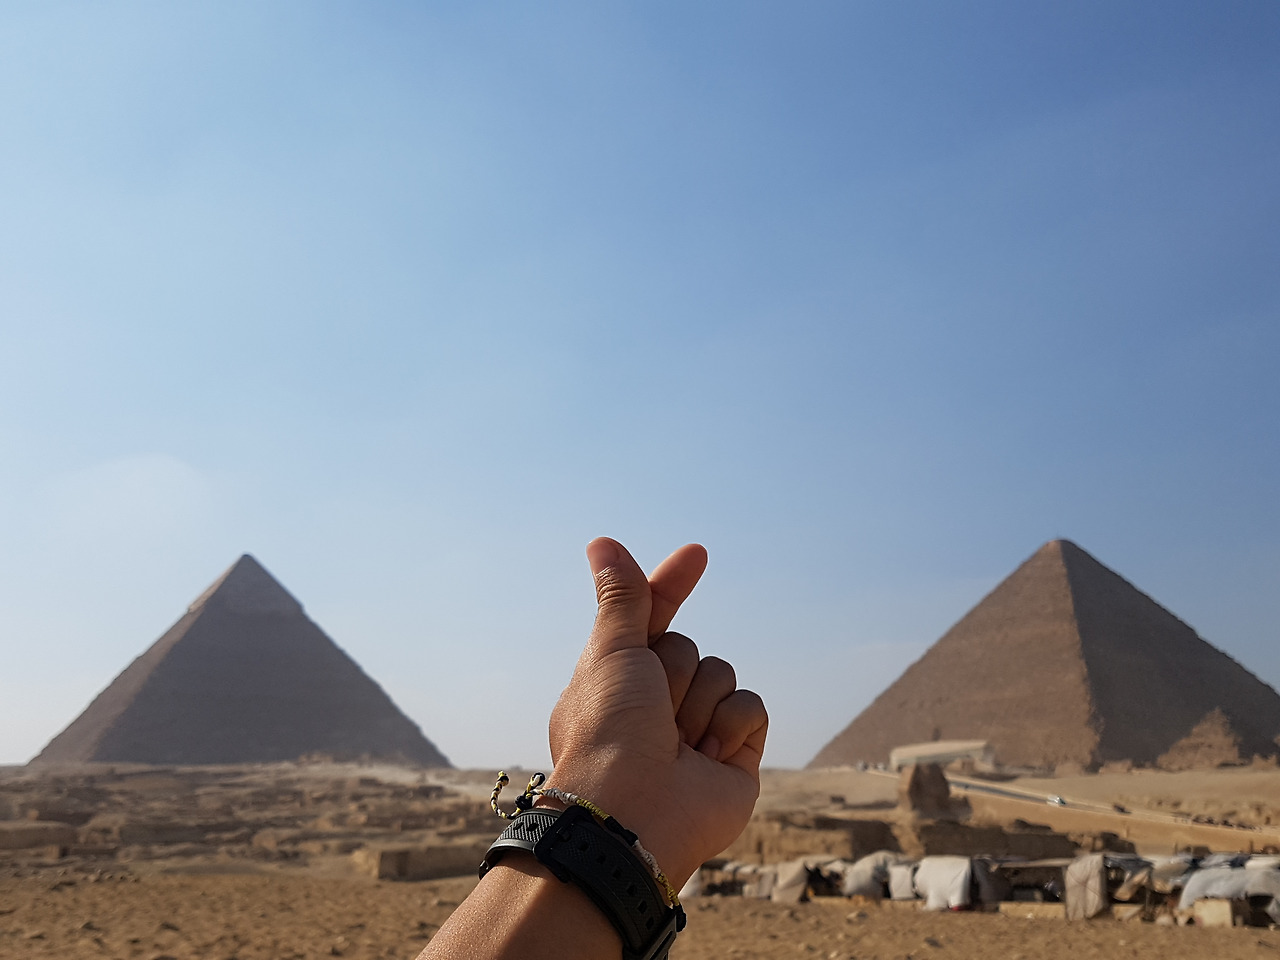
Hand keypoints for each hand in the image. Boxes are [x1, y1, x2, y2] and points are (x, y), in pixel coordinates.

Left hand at [546, 538, 767, 886]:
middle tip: (651, 709)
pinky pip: (752, 708)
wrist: (635, 810)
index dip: (671, 586)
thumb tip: (603, 542)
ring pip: (722, 673)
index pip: (652, 617)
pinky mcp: (734, 755)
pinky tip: (706, 757)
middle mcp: (657, 702)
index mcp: (620, 677)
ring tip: (677, 743)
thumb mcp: (611, 651)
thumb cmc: (609, 730)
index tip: (697, 555)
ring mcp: (696, 729)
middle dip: (674, 670)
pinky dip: (731, 726)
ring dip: (699, 702)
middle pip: (688, 646)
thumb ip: (622, 597)